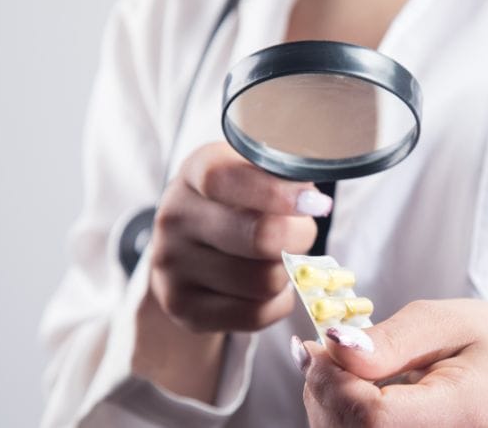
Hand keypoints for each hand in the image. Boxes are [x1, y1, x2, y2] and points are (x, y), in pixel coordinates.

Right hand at [149, 142, 332, 331]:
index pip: (225, 179)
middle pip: (259, 237)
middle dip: (298, 238)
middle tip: (302, 235)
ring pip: (264, 281)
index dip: (274, 193)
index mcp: (194, 173)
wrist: (189, 251)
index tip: (314, 203)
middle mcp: (175, 217)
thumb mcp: (251, 174)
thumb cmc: (236, 204)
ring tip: (278, 261)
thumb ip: (281, 177)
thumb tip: (313, 202)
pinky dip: (278, 304)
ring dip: (287, 273)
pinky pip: (256, 314)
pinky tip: (270, 289)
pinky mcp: (182, 307)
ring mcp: (173, 266)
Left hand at [292, 299, 487, 426]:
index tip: (318, 347)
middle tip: (322, 353)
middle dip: (324, 395)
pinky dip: (345, 422)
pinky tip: (353, 395)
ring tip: (343, 371)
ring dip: (329, 409)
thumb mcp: (445, 321)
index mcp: (467, 413)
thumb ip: (389, 340)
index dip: (333, 384)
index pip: (373, 419)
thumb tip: (332, 348)